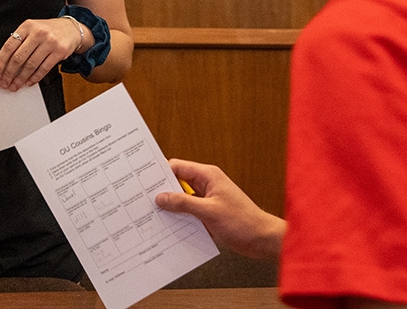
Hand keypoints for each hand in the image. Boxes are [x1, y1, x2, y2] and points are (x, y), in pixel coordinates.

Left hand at [0, 17, 84, 90]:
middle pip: (19, 57)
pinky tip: (29, 82)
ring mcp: (50, 42)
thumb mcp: (32, 29)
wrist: (71, 29)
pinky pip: (44, 68)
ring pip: (31, 65)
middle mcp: (38, 33)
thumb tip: (4, 62)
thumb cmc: (48, 30)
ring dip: (21, 78)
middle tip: (4, 82)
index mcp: (27, 26)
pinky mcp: (59, 52)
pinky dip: (35, 78)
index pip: (9, 45)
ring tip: (15, 85)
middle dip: (9, 73)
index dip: (1, 60)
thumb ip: (19, 42)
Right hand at [154, 159, 284, 259]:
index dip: (160, 172)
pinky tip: (169, 227)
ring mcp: (208, 199)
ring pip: (182, 199)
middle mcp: (206, 184)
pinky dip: (180, 218)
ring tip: (153, 215)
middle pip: (177, 182)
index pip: (177, 167)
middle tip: (144, 199)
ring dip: (171, 207)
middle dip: (163, 191)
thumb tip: (161, 197)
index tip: (143, 179)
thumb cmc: (242, 222)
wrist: (262, 240)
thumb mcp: (209, 212)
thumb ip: (183, 203)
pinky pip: (189, 212)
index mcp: (208, 176)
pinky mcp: (209, 213)